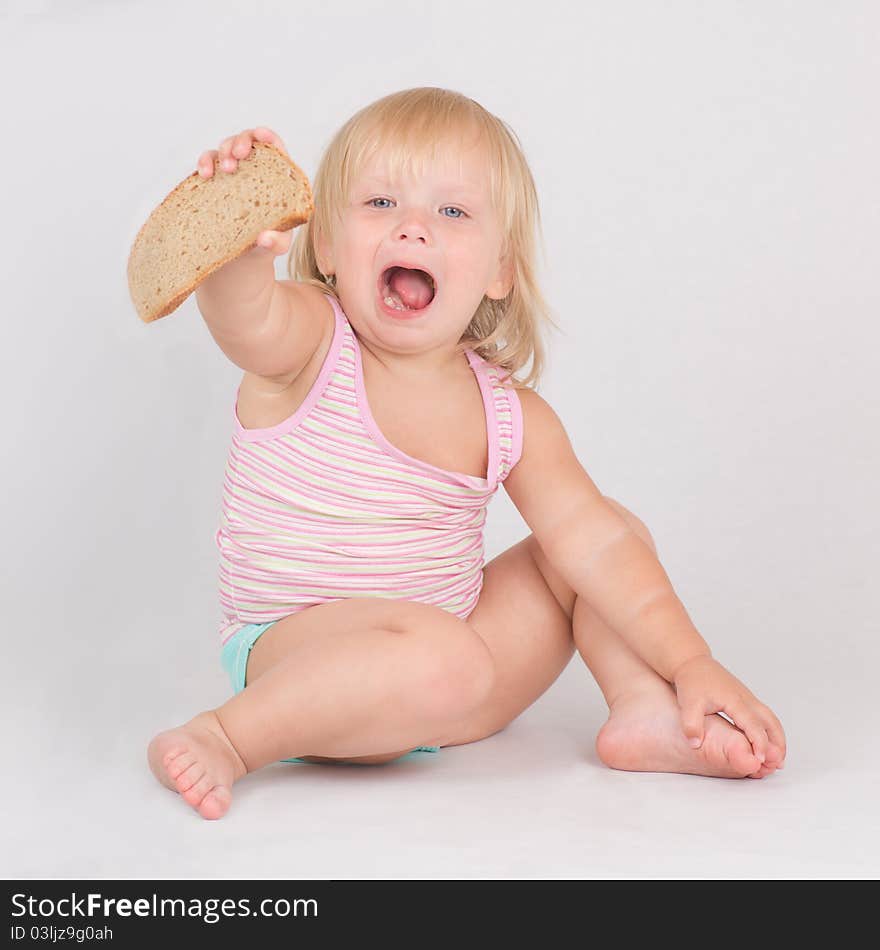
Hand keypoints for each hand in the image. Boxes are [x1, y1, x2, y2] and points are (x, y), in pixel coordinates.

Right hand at [196, 126, 293, 256]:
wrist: (244, 256)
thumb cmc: (268, 244)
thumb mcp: (278, 246)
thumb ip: (277, 242)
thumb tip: (265, 239)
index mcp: (276, 177)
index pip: (274, 146)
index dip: (268, 136)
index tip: (261, 136)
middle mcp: (254, 169)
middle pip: (247, 140)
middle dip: (241, 141)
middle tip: (238, 156)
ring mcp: (233, 173)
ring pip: (225, 147)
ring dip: (223, 152)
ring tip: (224, 170)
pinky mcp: (214, 181)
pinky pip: (207, 162)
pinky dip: (204, 163)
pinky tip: (205, 174)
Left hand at [673, 655, 786, 767]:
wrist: (693, 663)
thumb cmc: (692, 681)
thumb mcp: (688, 703)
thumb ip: (691, 725)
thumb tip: (695, 744)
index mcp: (734, 700)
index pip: (752, 724)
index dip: (758, 743)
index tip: (760, 759)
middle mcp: (746, 699)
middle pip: (770, 722)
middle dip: (777, 743)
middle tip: (778, 764)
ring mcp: (748, 698)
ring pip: (771, 719)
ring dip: (778, 738)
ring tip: (778, 759)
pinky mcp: (747, 699)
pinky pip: (765, 716)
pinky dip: (771, 731)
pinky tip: (768, 743)